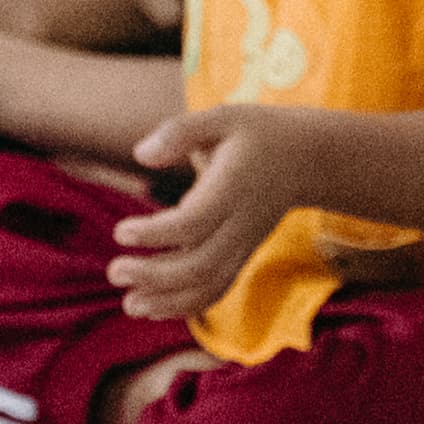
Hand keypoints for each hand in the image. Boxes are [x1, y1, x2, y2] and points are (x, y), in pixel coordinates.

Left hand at [109, 105, 327, 319]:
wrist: (308, 160)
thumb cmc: (256, 134)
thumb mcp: (221, 117)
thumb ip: (180, 132)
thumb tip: (140, 155)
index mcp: (233, 188)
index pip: (194, 223)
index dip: (155, 234)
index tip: (120, 231)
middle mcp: (241, 224)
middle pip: (200, 265)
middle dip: (155, 276)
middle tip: (115, 271)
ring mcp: (244, 245)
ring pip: (209, 286)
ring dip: (168, 301)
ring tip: (129, 304)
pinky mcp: (242, 256)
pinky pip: (217, 290)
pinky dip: (186, 306)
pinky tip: (152, 306)